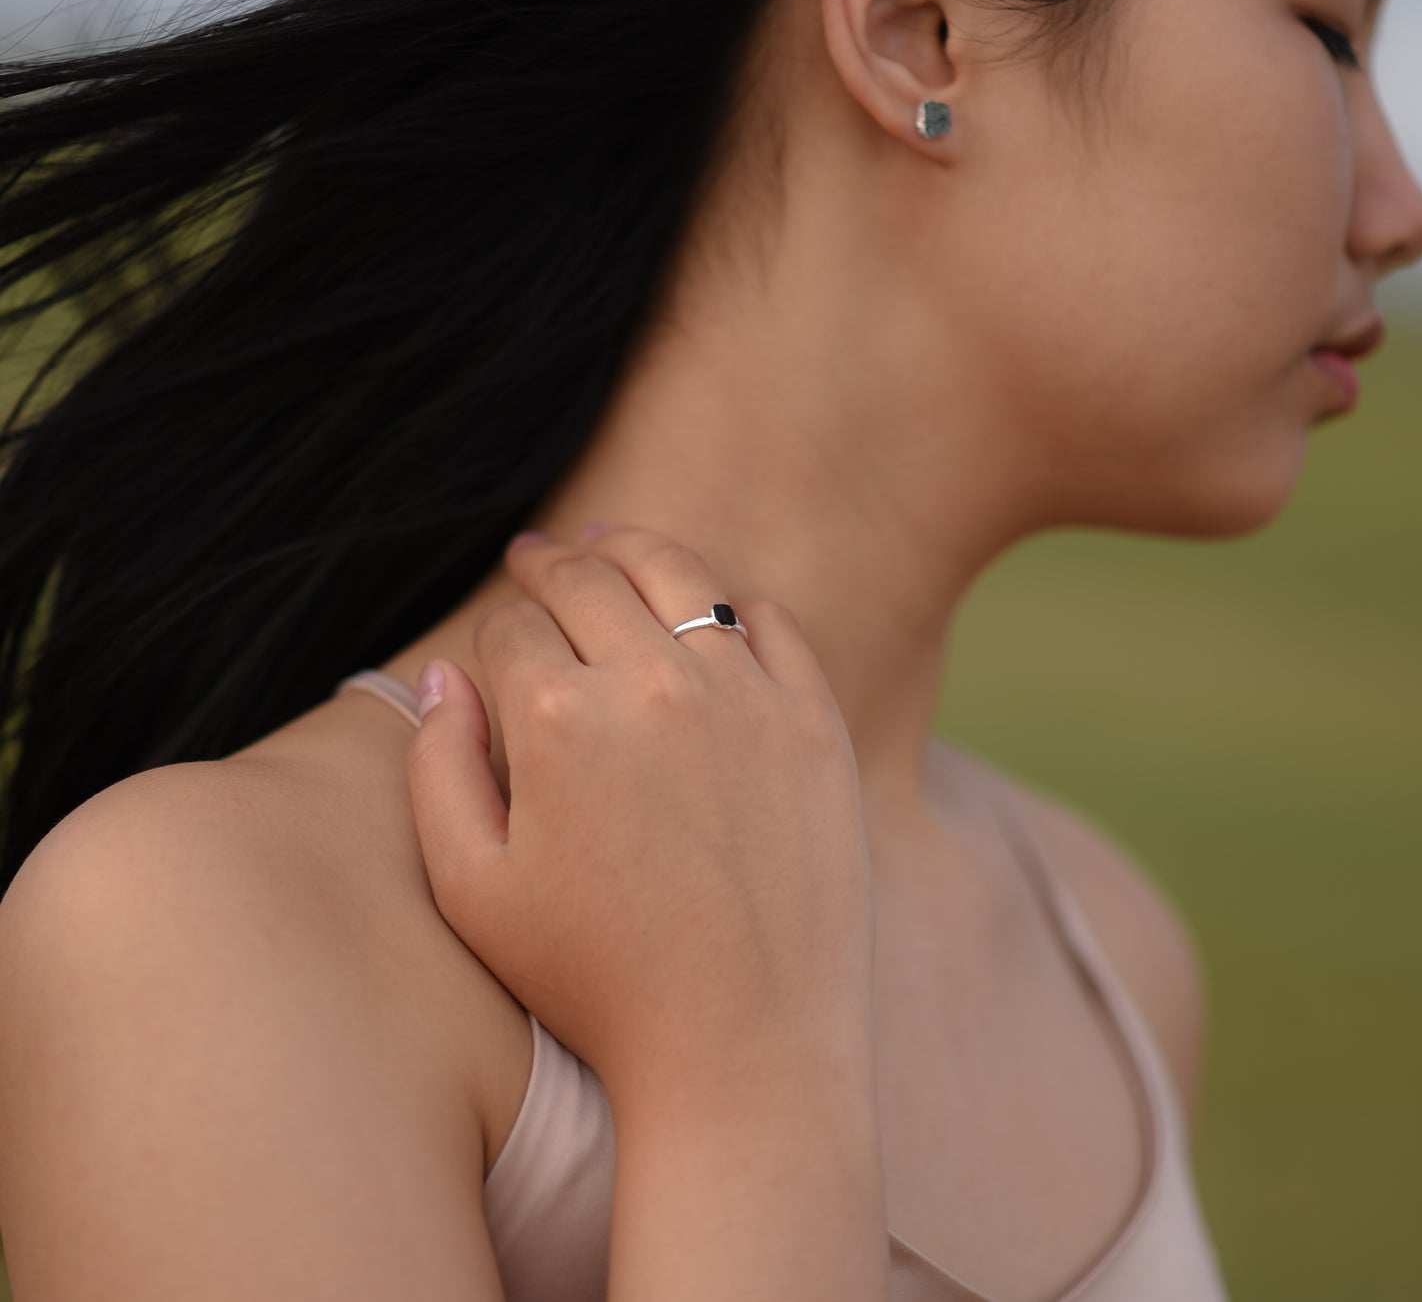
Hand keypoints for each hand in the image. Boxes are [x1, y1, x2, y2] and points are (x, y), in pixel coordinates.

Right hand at [402, 525, 876, 1107]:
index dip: (496, 632)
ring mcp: (746, 695)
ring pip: (679, 577)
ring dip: (632, 551)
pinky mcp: (813, 720)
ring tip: (609, 545)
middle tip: (536, 554)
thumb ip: (437, 767)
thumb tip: (442, 674)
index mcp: (560, 720)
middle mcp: (654, 684)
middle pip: (588, 581)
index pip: (512, 629)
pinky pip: (769, 623)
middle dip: (549, 563)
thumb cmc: (595, 980)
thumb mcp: (472, 889)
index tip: (498, 645)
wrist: (744, 1047)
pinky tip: (708, 611)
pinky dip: (730, 605)